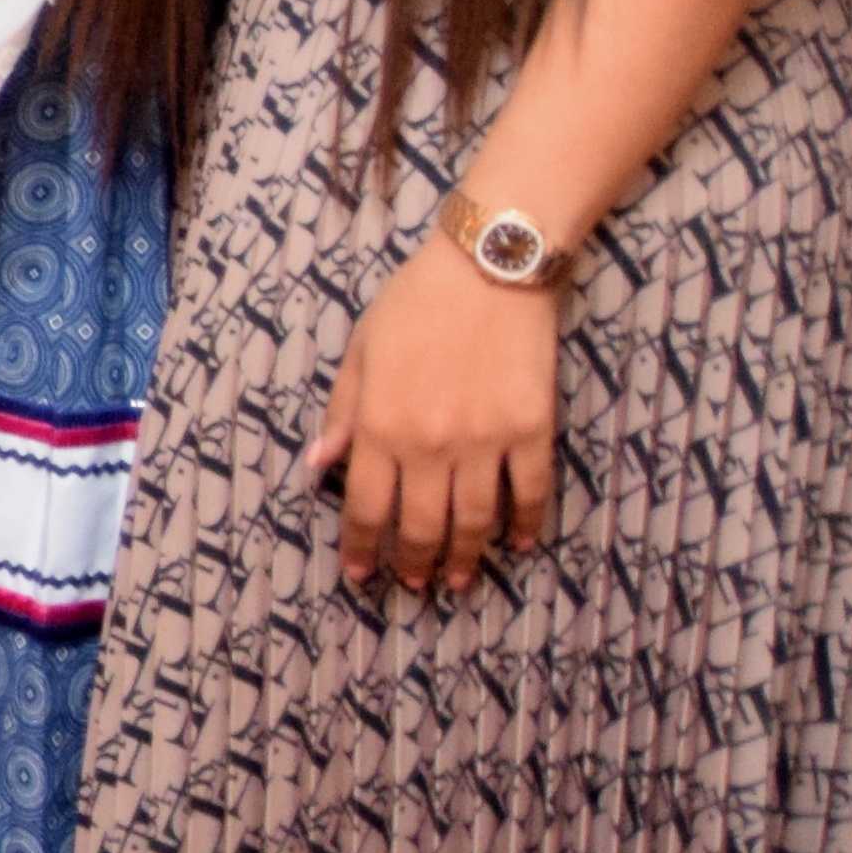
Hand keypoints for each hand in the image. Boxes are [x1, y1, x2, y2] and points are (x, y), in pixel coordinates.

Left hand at [313, 235, 565, 590]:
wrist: (490, 267)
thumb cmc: (416, 302)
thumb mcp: (360, 352)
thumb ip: (343, 413)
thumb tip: (319, 466)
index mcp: (379, 425)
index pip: (366, 506)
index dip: (363, 546)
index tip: (361, 573)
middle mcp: (429, 444)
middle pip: (421, 525)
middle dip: (414, 563)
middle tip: (414, 585)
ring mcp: (484, 441)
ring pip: (474, 520)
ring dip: (465, 558)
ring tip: (459, 581)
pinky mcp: (532, 430)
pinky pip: (530, 492)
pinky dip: (525, 525)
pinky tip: (518, 544)